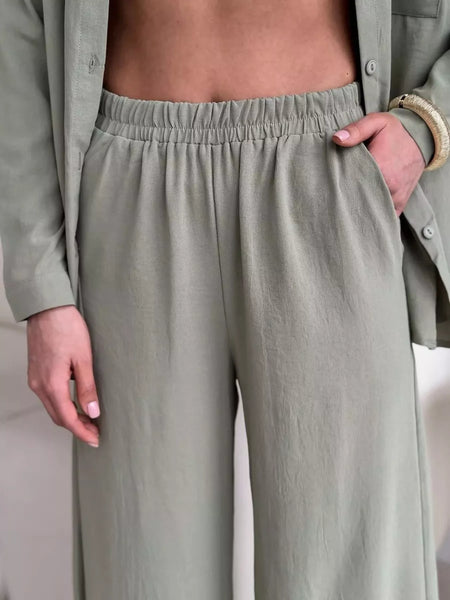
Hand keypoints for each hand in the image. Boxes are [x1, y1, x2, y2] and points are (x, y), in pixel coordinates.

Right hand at [26, 305, 100, 446]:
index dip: (82, 431)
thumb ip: (87, 387)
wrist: (47, 308)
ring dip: (69, 417)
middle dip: (77, 427)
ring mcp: (35, 379)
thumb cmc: (67, 328)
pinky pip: (48, 396)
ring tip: (90, 419)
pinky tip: (76, 402)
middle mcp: (39, 385)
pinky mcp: (36, 372)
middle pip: (58, 417)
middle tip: (96, 432)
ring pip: (52, 407)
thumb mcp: (83, 358)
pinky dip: (62, 404)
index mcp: (51, 384)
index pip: (67, 418)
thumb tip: (93, 412)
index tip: (96, 439)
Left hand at [332, 111, 425, 216]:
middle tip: (336, 191)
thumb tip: (337, 139)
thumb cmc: (396, 131)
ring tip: (347, 200)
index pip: (351, 183)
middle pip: (359, 198)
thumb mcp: (376, 122)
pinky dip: (372, 214)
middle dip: (347, 196)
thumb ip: (356, 129)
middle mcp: (390, 187)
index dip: (339, 182)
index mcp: (381, 168)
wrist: (421, 140)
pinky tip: (361, 208)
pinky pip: (382, 216)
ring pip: (370, 210)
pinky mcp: (399, 205)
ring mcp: (395, 198)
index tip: (331, 180)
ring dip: (358, 206)